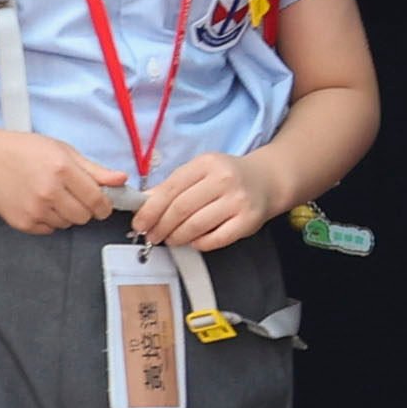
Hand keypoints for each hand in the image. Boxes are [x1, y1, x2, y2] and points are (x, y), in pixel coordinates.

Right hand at [0, 133, 122, 234]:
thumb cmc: (24, 150)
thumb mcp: (62, 150)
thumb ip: (94, 169)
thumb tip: (122, 180)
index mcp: (62, 170)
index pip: (98, 200)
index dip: (104, 204)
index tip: (102, 203)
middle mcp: (49, 191)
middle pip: (84, 216)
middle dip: (85, 209)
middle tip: (73, 196)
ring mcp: (35, 209)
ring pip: (67, 224)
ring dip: (66, 214)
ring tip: (51, 196)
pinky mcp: (23, 222)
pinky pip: (49, 230)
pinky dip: (49, 220)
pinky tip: (38, 203)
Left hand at [138, 150, 277, 253]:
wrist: (267, 180)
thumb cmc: (228, 177)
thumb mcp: (201, 171)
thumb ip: (174, 185)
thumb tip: (144, 203)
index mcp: (206, 163)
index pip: (171, 188)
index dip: (151, 209)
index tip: (140, 223)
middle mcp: (223, 179)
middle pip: (181, 208)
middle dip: (161, 226)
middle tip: (152, 236)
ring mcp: (237, 201)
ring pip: (197, 225)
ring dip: (178, 236)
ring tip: (171, 239)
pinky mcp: (248, 221)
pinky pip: (216, 239)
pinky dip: (200, 243)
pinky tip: (194, 241)